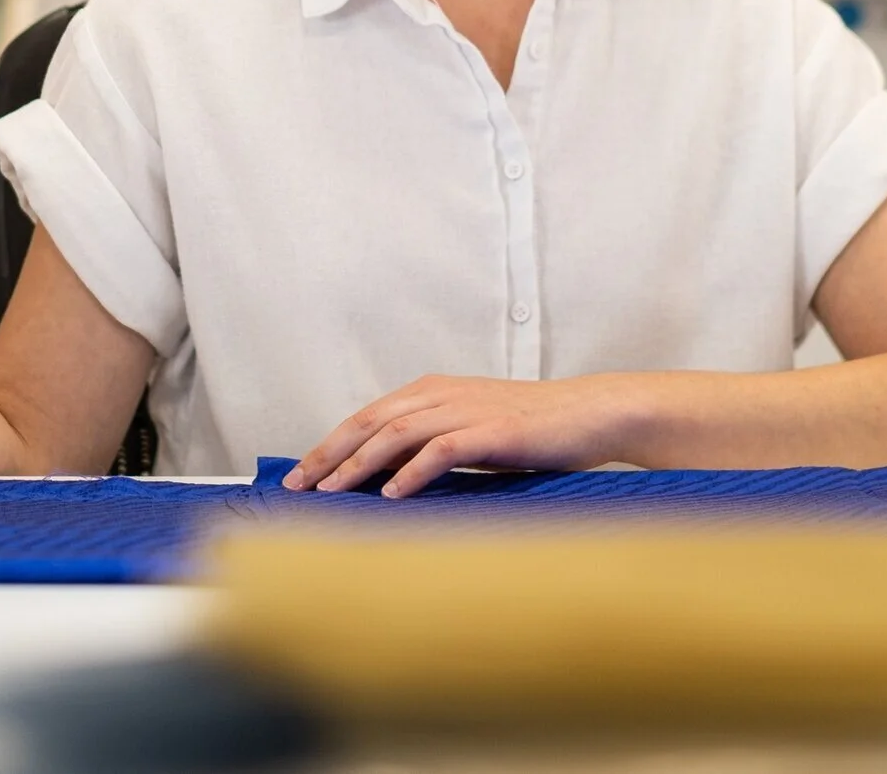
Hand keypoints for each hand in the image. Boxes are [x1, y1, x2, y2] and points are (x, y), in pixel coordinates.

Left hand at [283, 373, 639, 498]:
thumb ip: (429, 444)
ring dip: (360, 464)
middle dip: (330, 454)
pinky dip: (412, 472)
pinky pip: (442, 449)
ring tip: (333, 493)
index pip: (367, 416)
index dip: (330, 445)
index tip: (300, 476)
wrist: (588, 414)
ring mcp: (467, 409)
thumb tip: (383, 477)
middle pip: (371, 421)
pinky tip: (392, 495)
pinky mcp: (493, 431)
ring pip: (397, 433)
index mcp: (433, 391)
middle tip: (299, 487)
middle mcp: (443, 394)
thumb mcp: (470, 431)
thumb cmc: (530, 429)